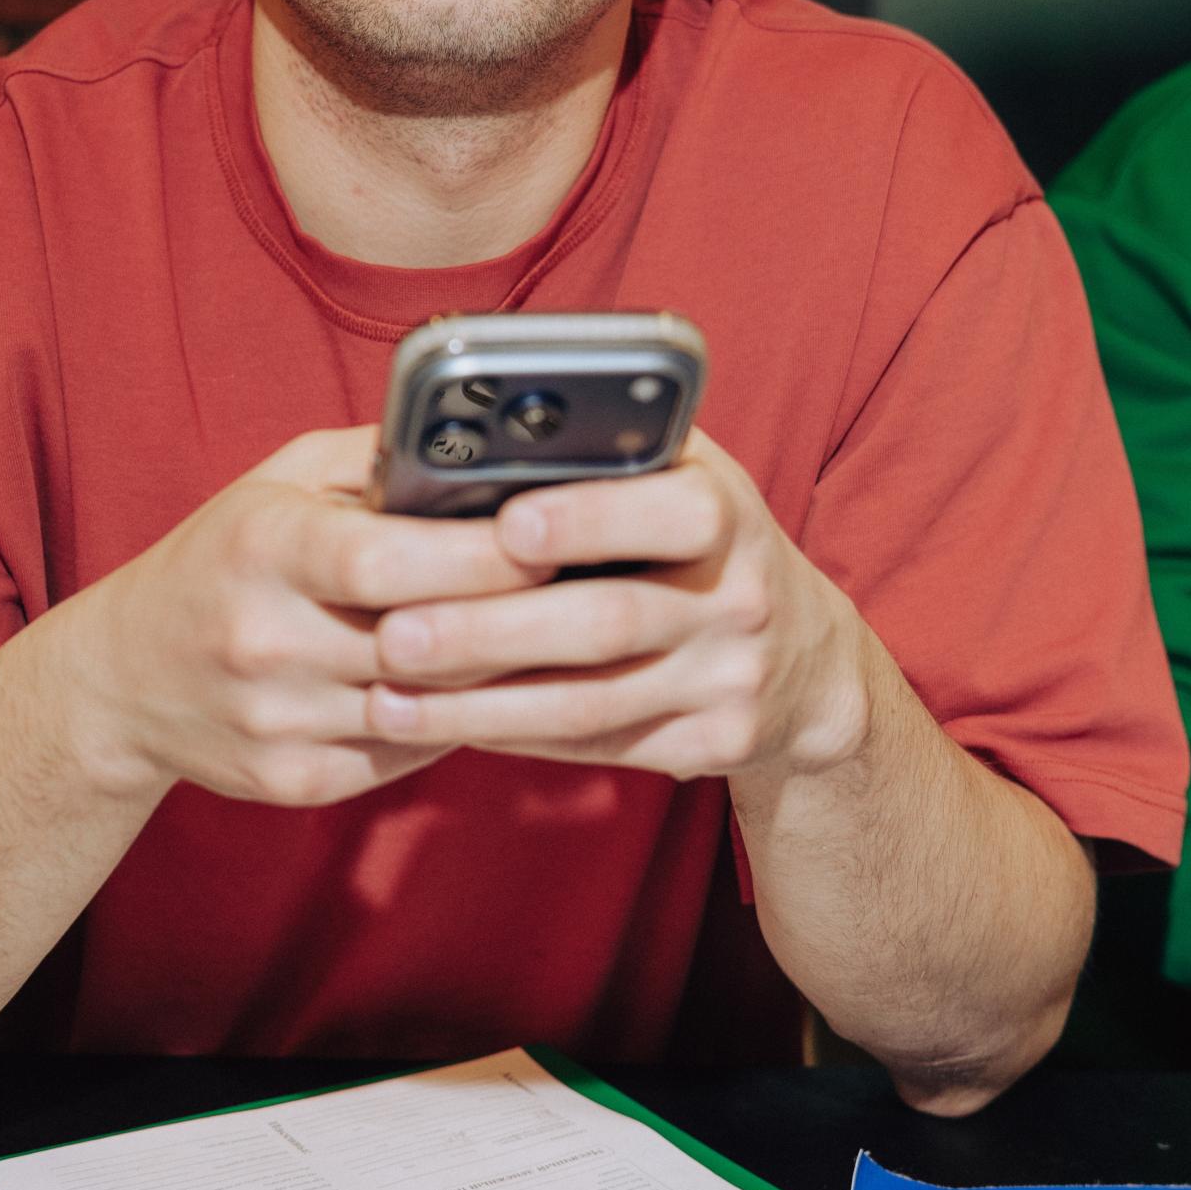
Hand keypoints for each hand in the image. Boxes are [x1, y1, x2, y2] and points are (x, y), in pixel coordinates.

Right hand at [57, 427, 544, 809]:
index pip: (390, 559)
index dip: (484, 554)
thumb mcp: (280, 482)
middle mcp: (265, 639)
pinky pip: (410, 750)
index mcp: (264, 548)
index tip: (555, 537)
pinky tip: (489, 687)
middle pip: (427, 640)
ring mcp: (279, 722)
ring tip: (563, 640)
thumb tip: (493, 445)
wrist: (123, 681)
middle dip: (520, 615)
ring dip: (503, 674)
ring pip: (431, 704)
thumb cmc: (224, 559)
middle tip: (596, 588)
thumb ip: (380, 459)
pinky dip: (456, 717)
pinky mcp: (296, 782)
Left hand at [361, 432, 873, 781]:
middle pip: (604, 621)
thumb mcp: (678, 479)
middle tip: (392, 637)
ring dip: (477, 705)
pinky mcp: (710, 748)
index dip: (588, 517)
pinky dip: (509, 736)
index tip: (506, 526)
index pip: (670, 511)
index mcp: (726, 511)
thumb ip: (604, 455)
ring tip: (387, 699)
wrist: (803, 663)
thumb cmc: (697, 541)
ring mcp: (730, 682)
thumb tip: (475, 441)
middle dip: (488, 632)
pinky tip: (440, 724)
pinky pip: (593, 748)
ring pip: (587, 703)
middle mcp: (740, 597)